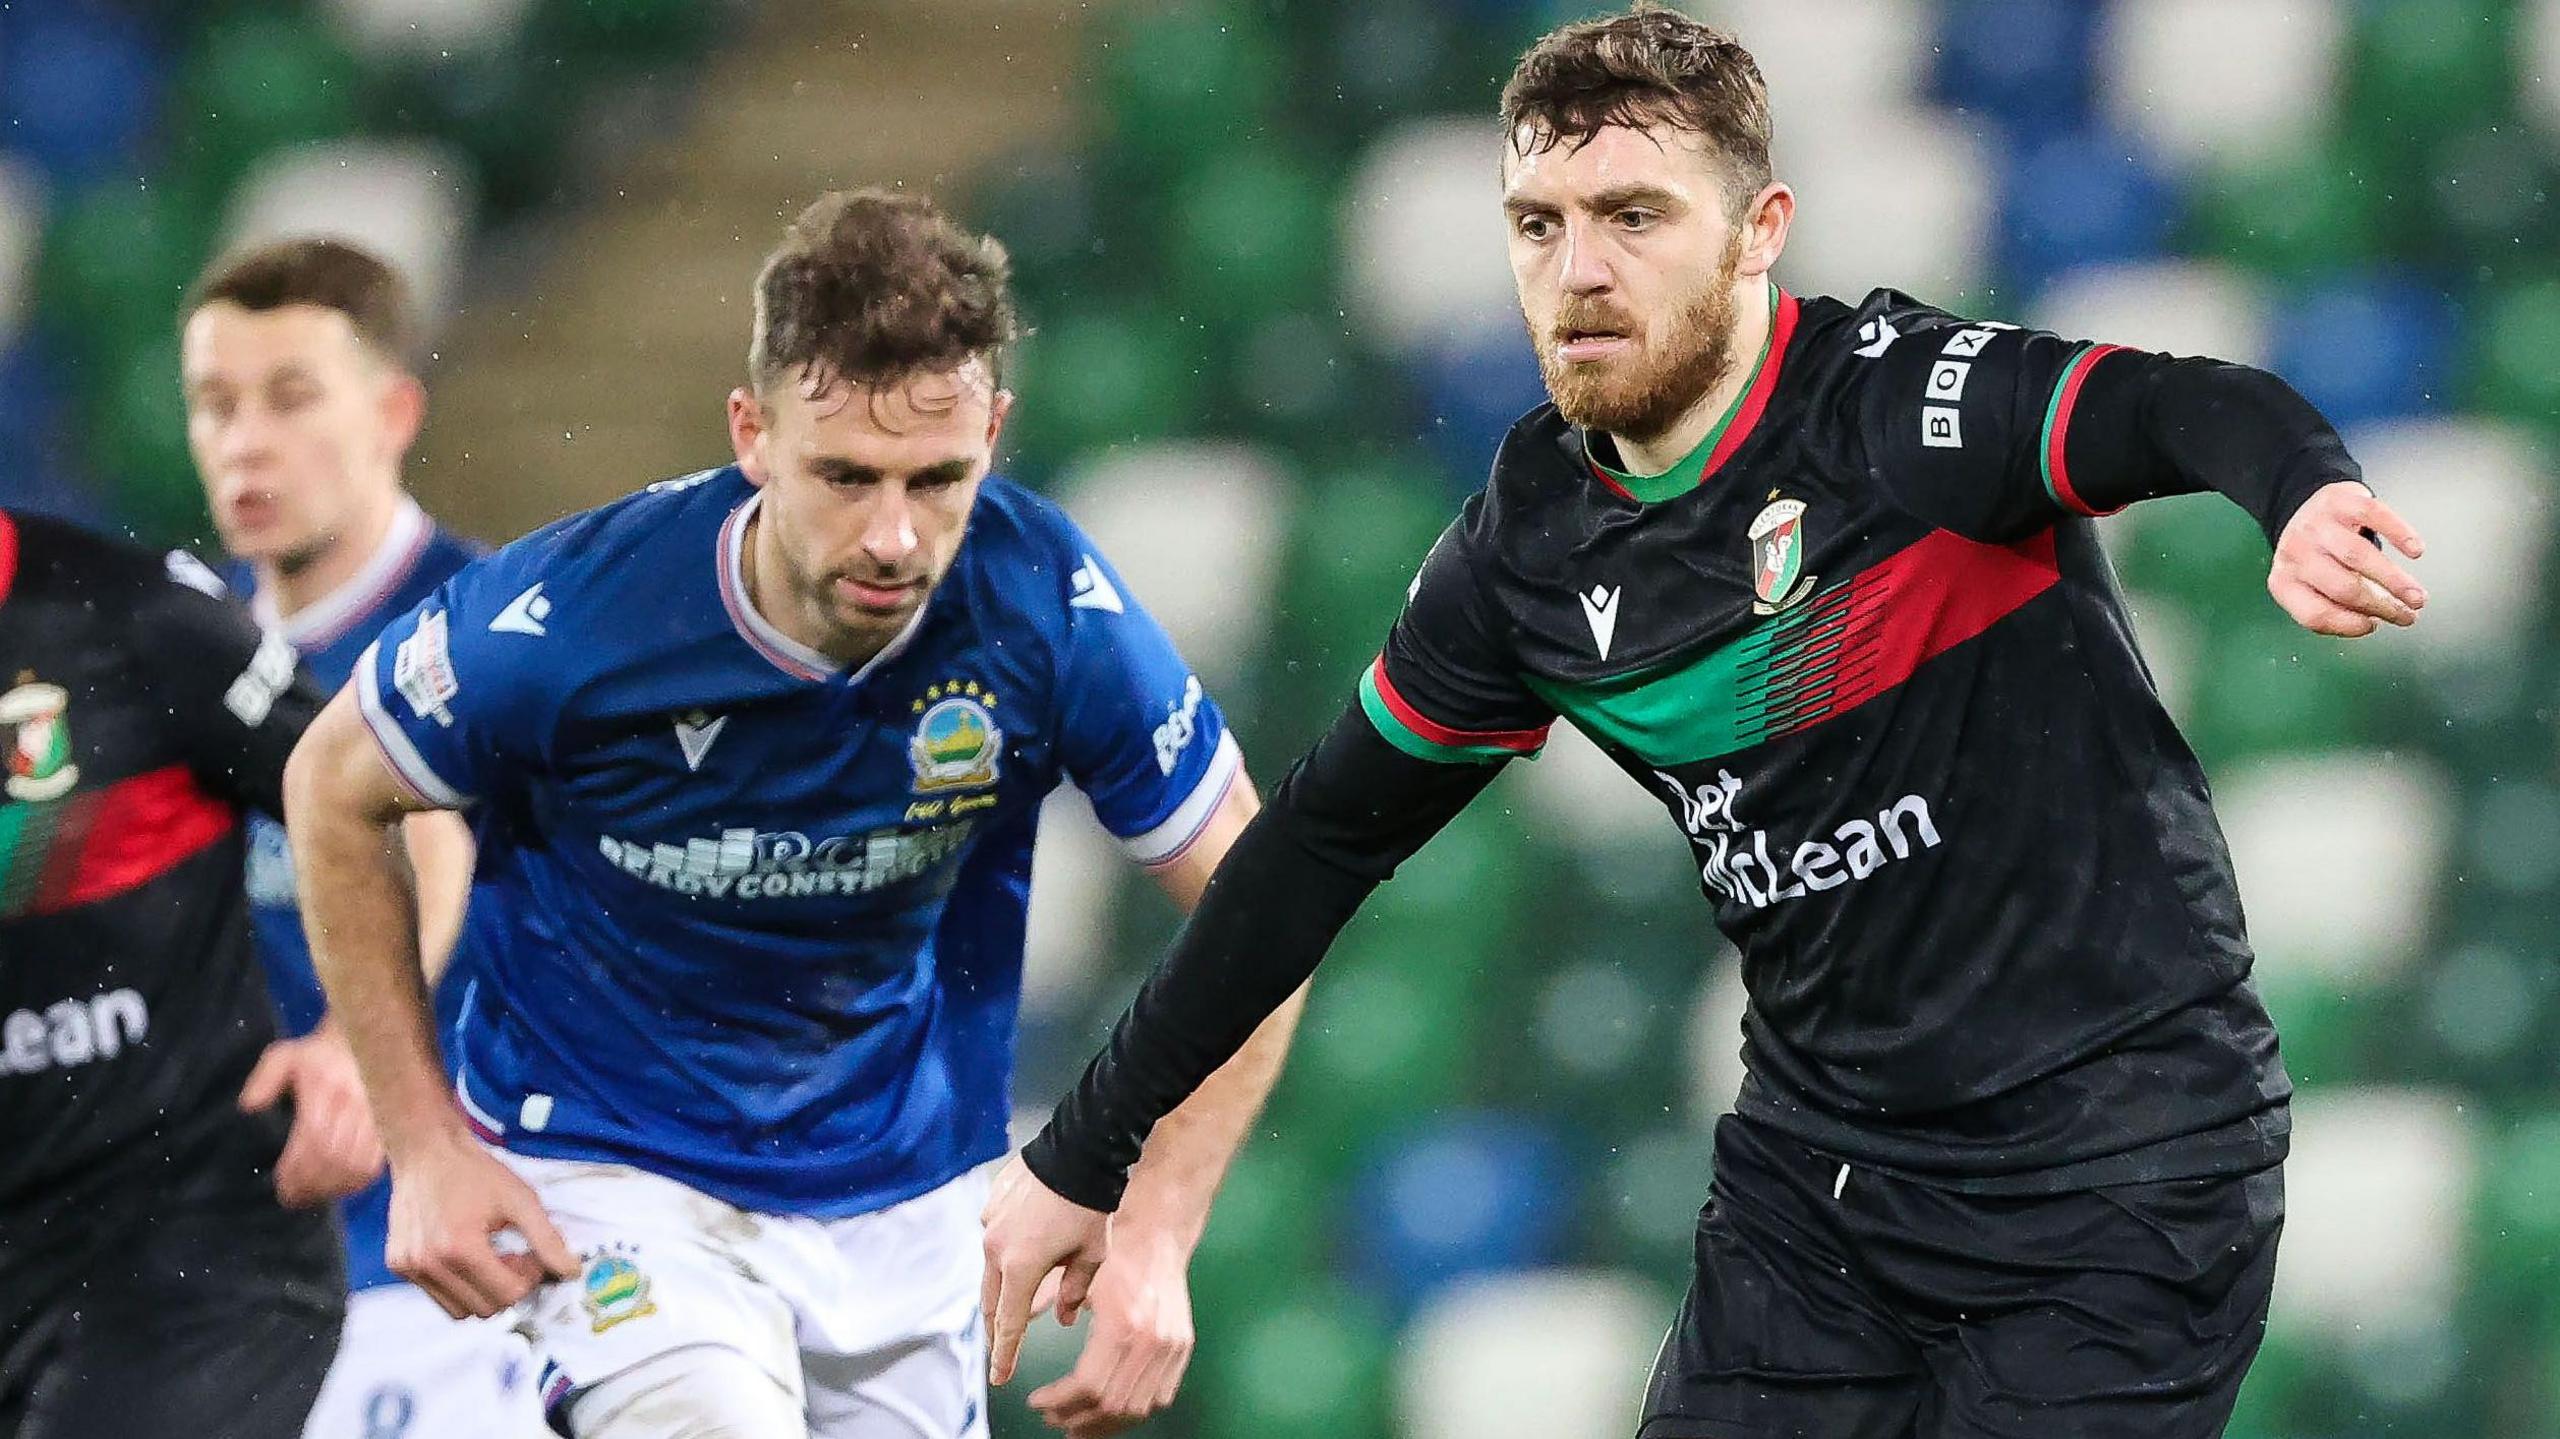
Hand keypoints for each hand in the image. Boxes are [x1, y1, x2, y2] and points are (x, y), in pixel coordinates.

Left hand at [238, 1025, 384, 1206]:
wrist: (371, 1037)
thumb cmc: (323, 1053)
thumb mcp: (286, 1056)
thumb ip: (265, 1079)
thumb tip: (249, 1107)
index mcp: (327, 1090)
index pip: (312, 1141)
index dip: (296, 1171)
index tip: (283, 1189)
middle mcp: (354, 1105)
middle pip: (333, 1158)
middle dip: (312, 1184)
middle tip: (295, 1198)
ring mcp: (377, 1116)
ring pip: (356, 1165)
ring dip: (333, 1187)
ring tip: (315, 1195)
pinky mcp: (392, 1126)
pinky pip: (377, 1163)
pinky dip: (358, 1181)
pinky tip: (342, 1185)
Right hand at [386, 1129, 578, 1318]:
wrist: (426, 1149)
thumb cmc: (474, 1171)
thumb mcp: (520, 1200)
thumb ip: (547, 1239)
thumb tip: (571, 1272)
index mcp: (460, 1249)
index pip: (508, 1295)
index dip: (528, 1279)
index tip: (531, 1256)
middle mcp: (429, 1265)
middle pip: (484, 1309)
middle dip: (506, 1288)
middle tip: (511, 1256)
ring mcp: (409, 1268)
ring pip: (458, 1310)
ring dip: (481, 1292)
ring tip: (488, 1257)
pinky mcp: (397, 1265)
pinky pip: (436, 1295)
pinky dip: (457, 1285)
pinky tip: (465, 1255)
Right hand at [981, 1155, 1110, 1390]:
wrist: (1079, 1149)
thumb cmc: (1090, 1205)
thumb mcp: (1092, 1255)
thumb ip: (1074, 1291)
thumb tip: (1063, 1317)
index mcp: (1020, 1267)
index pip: (1009, 1324)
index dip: (1004, 1354)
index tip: (999, 1377)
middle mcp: (996, 1248)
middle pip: (991, 1301)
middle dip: (996, 1329)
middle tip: (1000, 1349)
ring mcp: (990, 1225)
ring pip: (989, 1271)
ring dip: (999, 1292)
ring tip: (1006, 1311)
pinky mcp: (991, 1205)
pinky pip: (994, 1239)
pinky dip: (1003, 1255)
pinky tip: (1018, 1255)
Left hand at [1030, 1227, 1196, 1437]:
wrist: (1158, 1238)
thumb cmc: (1119, 1255)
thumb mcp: (1080, 1281)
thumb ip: (1051, 1309)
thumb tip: (1016, 1330)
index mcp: (1122, 1325)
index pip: (1087, 1386)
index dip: (1059, 1403)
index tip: (1038, 1403)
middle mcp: (1150, 1342)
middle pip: (1112, 1405)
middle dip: (1077, 1419)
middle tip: (1053, 1419)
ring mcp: (1170, 1348)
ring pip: (1137, 1409)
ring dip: (1104, 1423)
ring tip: (1078, 1423)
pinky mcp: (1181, 1349)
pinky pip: (1159, 1398)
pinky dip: (1132, 1411)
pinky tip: (1110, 1411)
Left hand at [2269, 482, 2426, 636]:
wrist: (2303, 508)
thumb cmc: (2315, 556)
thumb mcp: (2310, 585)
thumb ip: (2332, 605)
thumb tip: (2370, 620)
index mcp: (2285, 582)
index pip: (2315, 613)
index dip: (2349, 624)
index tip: (2374, 626)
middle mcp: (2296, 553)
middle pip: (2343, 587)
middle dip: (2382, 605)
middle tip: (2409, 614)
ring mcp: (2317, 525)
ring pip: (2358, 556)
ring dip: (2394, 579)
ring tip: (2416, 595)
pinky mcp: (2340, 500)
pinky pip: (2373, 515)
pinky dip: (2398, 533)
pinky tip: (2415, 551)